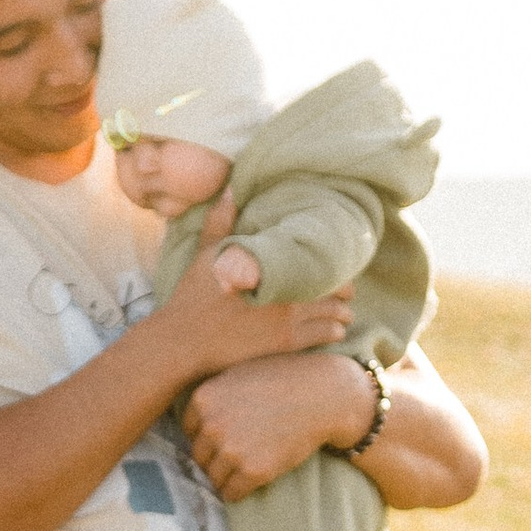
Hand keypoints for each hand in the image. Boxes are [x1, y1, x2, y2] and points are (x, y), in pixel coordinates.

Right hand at [150, 220, 354, 389]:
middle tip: (344, 291)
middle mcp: (284, 287)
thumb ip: (221, 222)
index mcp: (270, 263)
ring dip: (343, 312)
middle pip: (336, 286)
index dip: (334, 262)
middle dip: (344, 289)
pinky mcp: (287, 342)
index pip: (318, 258)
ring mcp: (288, 317)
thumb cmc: (193, 296)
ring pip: (338, 311)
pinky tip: (333, 330)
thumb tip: (230, 189)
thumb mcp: (206, 254)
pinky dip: (335, 331)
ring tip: (342, 312)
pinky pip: (328, 334)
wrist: (185, 340)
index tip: (335, 265)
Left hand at [181, 347, 377, 501]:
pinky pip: (231, 493)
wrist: (324, 395)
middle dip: (217, 457)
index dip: (209, 434)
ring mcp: (231, 449)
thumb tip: (192, 426)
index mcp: (203, 399)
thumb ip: (212, 396)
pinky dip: (240, 491)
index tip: (230, 432)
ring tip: (251, 462)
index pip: (189, 430)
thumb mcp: (237, 373)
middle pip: (199, 456)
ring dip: (228, 476)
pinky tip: (256, 477)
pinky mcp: (253, 471)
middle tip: (243, 450)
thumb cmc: (283, 380)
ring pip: (213, 477)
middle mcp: (211, 425)